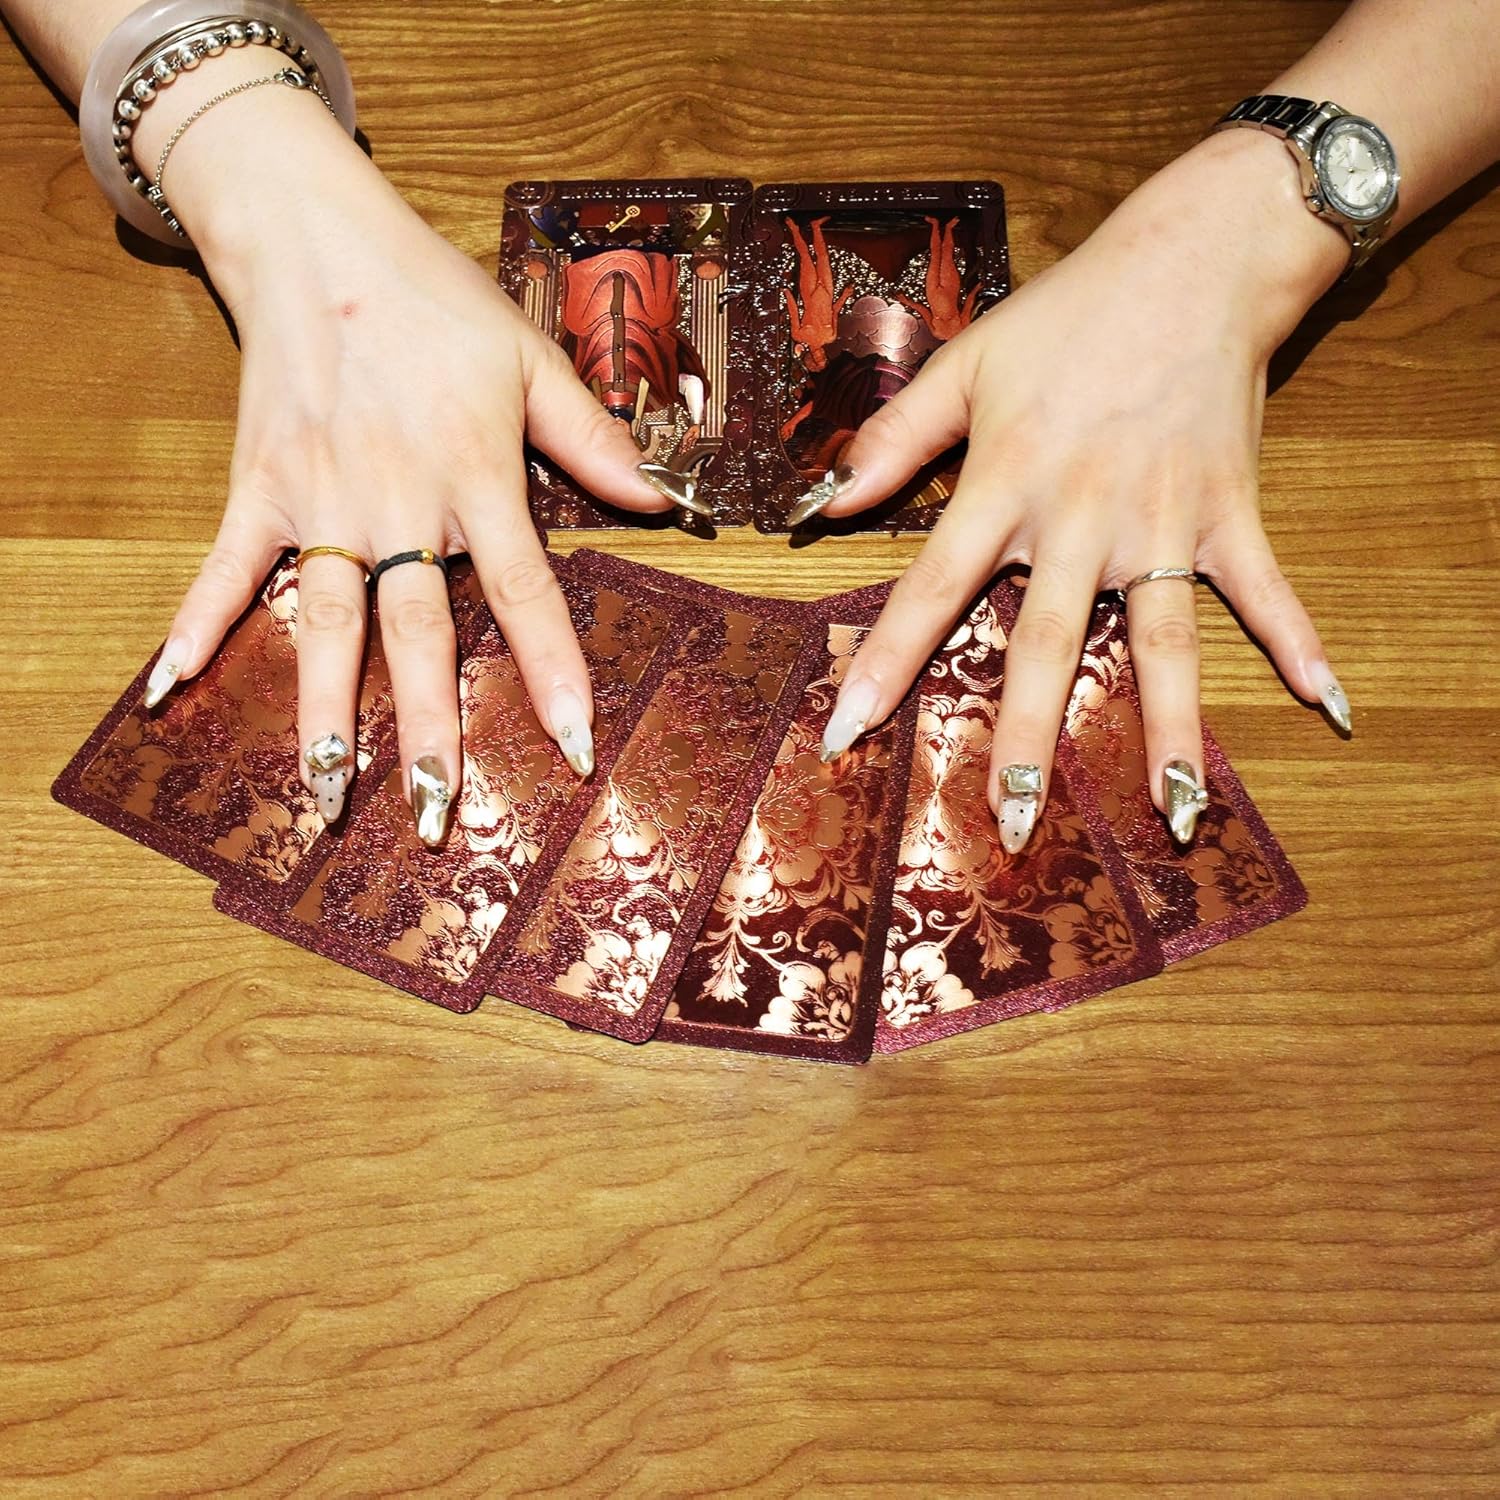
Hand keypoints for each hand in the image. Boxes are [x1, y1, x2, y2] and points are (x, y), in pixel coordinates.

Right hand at [138, 98, 673, 840]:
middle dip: (426, 729)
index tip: (571, 748)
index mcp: (476, 476)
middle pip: (418, 634)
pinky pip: (227, 568)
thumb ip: (594, 439)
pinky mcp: (259, 489)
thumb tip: (664, 501)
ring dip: (324, 713)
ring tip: (325, 795)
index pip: (525, 593)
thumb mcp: (531, 359)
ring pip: (327, 624)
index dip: (551, 673)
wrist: (318, 241)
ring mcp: (321, 502)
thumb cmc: (435, 302)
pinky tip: (171, 689)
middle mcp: (400, 503)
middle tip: (434, 814)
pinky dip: (199, 624)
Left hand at [813, 130, 1352, 849]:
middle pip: (1049, 642)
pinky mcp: (1227, 512)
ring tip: (1170, 811)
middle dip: (1030, 737)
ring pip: (1162, 639)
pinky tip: (1326, 702)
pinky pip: (1263, 587)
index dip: (886, 660)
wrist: (1193, 261)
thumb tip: (824, 505)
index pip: (931, 588)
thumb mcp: (965, 364)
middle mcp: (1081, 517)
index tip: (847, 731)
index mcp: (1006, 483)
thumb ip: (893, 438)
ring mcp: (1162, 521)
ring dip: (1164, 725)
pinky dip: (1297, 639)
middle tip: (1013, 822)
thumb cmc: (1068, 316)